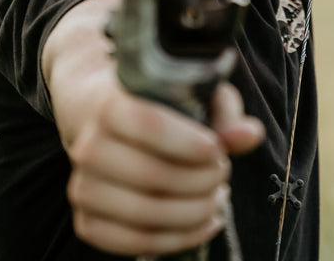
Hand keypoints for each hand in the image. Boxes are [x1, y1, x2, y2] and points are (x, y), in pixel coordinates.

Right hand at [67, 80, 263, 256]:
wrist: (93, 108)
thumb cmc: (152, 98)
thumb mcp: (187, 89)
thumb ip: (222, 110)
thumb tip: (250, 135)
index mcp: (110, 104)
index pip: (148, 125)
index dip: (189, 143)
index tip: (217, 149)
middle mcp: (89, 145)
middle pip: (152, 176)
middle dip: (201, 181)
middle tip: (223, 172)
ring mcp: (83, 186)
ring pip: (145, 215)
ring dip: (194, 213)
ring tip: (218, 197)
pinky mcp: (86, 219)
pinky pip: (134, 243)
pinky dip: (177, 239)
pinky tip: (204, 222)